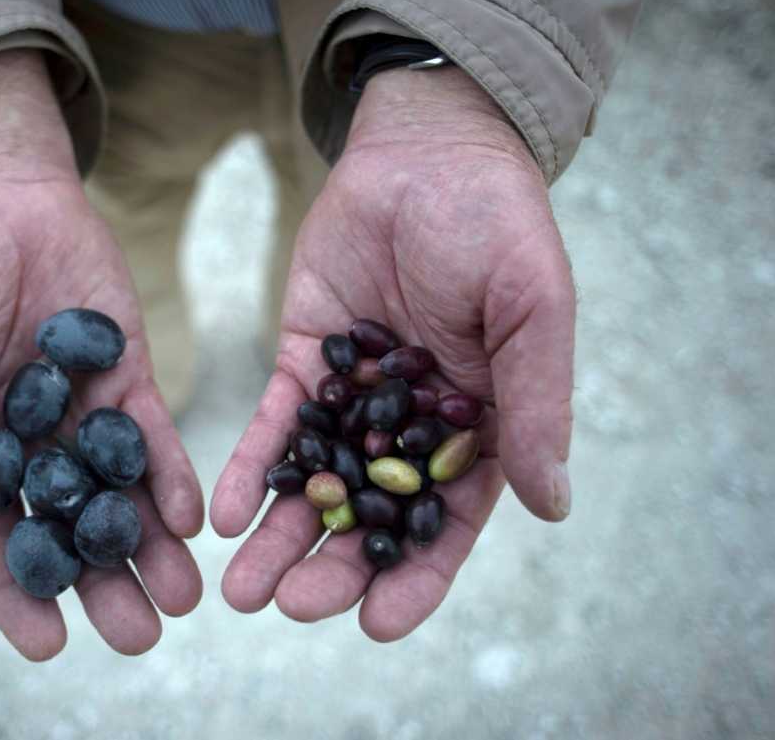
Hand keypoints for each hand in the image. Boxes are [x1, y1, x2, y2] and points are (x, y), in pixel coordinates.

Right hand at [0, 52, 202, 658]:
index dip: (17, 591)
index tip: (48, 644)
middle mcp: (30, 441)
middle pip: (69, 528)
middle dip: (103, 583)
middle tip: (141, 636)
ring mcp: (81, 410)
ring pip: (118, 493)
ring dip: (149, 545)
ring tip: (184, 599)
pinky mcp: (125, 371)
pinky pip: (151, 432)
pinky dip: (168, 473)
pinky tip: (186, 516)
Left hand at [211, 66, 574, 640]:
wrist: (424, 152)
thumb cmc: (498, 225)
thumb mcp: (532, 312)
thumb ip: (535, 405)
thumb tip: (552, 504)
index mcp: (478, 427)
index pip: (446, 520)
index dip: (417, 576)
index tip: (378, 623)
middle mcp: (412, 427)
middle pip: (369, 515)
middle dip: (331, 567)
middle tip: (288, 607)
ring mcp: (354, 399)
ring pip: (314, 483)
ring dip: (278, 536)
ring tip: (239, 589)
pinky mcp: (305, 362)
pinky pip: (275, 425)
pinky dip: (250, 468)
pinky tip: (222, 513)